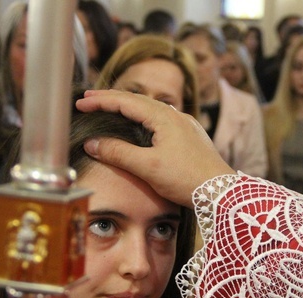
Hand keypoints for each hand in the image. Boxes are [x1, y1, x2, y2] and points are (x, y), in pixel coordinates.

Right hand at [76, 89, 233, 207]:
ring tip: (109, 109)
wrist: (222, 192)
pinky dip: (143, 119)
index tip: (80, 103)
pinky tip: (140, 127)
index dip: (100, 101)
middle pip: (138, 101)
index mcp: (164, 117)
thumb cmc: (187, 179)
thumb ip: (118, 153)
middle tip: (89, 100)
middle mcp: (176, 116)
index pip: (125, 101)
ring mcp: (185, 126)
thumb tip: (92, 143)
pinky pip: (161, 120)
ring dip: (128, 108)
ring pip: (151, 110)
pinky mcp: (190, 138)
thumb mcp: (147, 167)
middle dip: (111, 99)